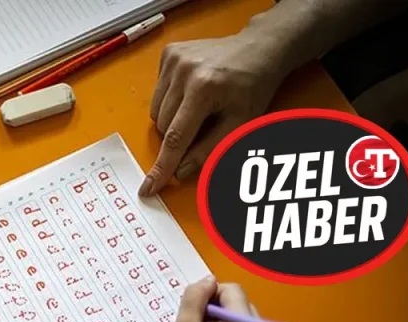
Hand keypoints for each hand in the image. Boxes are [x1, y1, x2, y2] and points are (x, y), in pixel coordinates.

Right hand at [140, 31, 289, 196]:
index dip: (162, 166)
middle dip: (177, 136)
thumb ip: (210, 150)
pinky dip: (170, 100)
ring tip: (198, 107)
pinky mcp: (168, 54)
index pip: (176, 137)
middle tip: (203, 127)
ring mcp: (174, 59)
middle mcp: (184, 71)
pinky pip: (158, 93)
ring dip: (172, 119)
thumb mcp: (240, 123)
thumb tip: (181, 171)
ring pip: (156, 111)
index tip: (148, 187)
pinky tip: (191, 91)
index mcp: (204, 88)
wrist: (258, 48)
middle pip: (163, 126)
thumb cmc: (253, 86)